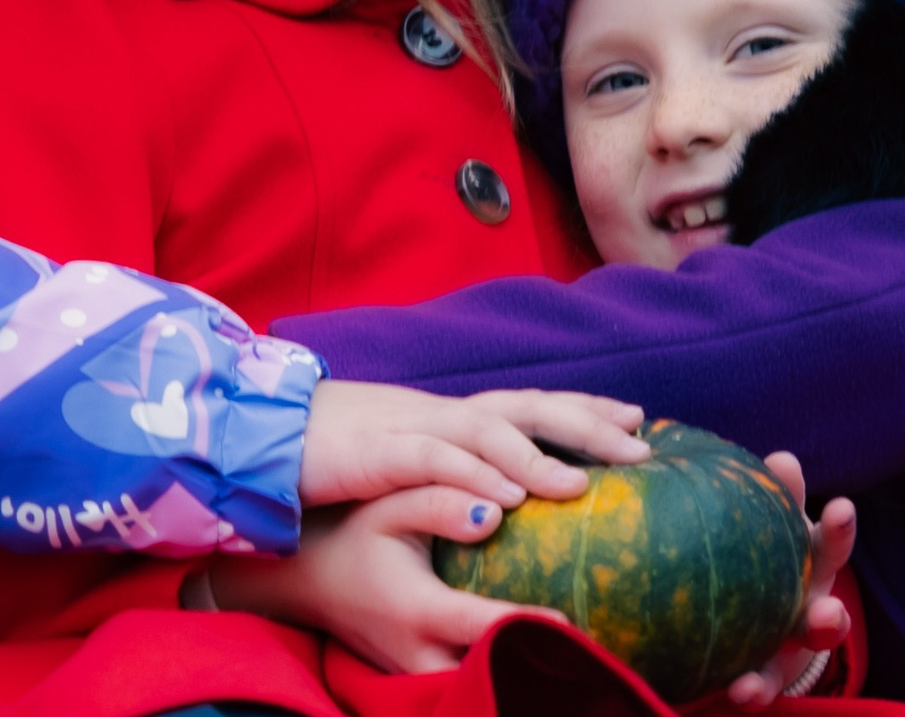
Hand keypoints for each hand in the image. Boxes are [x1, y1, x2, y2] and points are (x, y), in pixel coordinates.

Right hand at [212, 485, 546, 672]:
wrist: (306, 582)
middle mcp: (419, 654)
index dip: (526, 626)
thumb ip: (440, 501)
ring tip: (574, 659)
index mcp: (417, 609)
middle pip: (487, 677)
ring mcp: (417, 676)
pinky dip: (499, 676)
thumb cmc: (355, 534)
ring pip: (476, 690)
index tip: (570, 622)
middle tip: (590, 650)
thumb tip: (496, 510)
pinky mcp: (420, 682)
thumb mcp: (390, 505)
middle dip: (533, 668)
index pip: (481, 626)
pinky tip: (537, 657)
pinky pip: (466, 688)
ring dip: (518, 676)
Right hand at [299, 380, 650, 509]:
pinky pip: (431, 461)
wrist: (262, 436)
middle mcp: (440, 414)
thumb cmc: (335, 457)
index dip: (584, 409)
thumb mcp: (404, 465)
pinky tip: (503, 500)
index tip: (640, 418)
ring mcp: (410, 428)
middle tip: (642, 444)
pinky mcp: (376, 452)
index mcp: (449, 415)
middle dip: (585, 423)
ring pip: (484, 430)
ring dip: (535, 456)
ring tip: (582, 484)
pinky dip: (469, 475)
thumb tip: (503, 495)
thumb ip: (452, 471)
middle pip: (524, 406)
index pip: (529, 404)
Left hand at [725, 451, 857, 709]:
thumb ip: (770, 497)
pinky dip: (753, 692)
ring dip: (783, 673)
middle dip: (830, 615)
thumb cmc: (754, 551)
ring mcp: (790, 645)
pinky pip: (761, 686)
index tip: (840, 509)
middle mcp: (810, 606)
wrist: (742, 616)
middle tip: (828, 612)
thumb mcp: (762, 524)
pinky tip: (740, 691)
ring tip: (782, 666)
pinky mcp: (766, 677)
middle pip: (827, 614)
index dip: (839, 530)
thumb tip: (785, 458)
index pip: (830, 544)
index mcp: (810, 563)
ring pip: (794, 661)